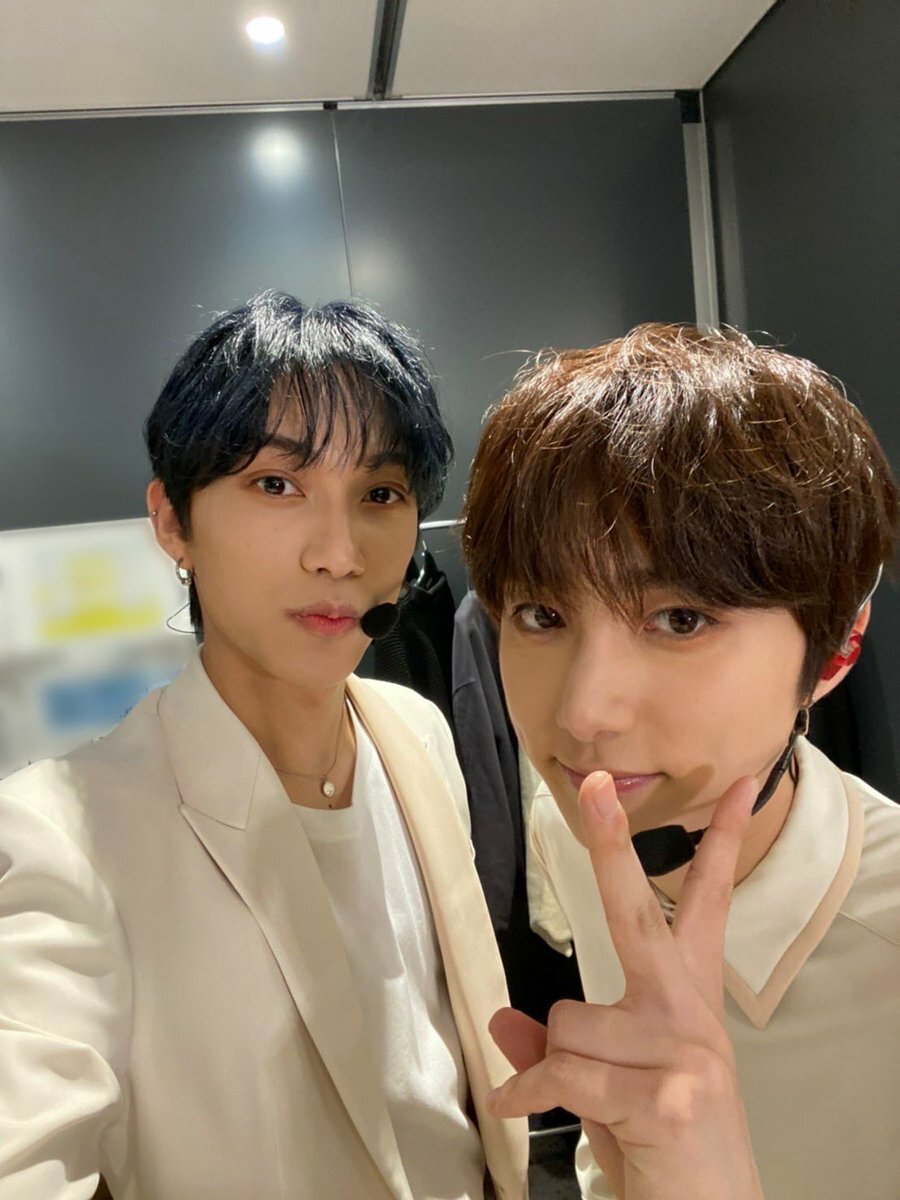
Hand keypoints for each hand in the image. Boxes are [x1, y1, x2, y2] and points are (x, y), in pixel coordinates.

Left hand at [486, 772, 763, 1199]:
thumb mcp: (610, 1089)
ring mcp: (686, 1049)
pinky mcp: (669, 1092)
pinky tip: (530, 1111)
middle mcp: (694, 1013)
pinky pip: (562, 1069)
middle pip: (641, 913)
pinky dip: (532, 1092)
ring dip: (558, 1064)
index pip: (710, 906)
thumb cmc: (665, 1151)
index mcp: (690, 1000)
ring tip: (597, 1104)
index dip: (720, 843)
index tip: (736, 787)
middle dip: (612, 844)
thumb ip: (564, 1051)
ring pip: (569, 1018)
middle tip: (594, 785)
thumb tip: (504, 1022)